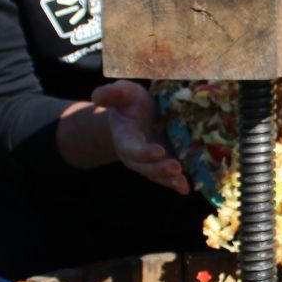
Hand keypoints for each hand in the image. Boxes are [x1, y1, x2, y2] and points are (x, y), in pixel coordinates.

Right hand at [91, 80, 189, 194]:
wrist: (137, 115)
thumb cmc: (129, 103)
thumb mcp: (122, 93)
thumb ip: (111, 94)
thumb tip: (97, 96)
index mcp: (125, 138)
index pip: (132, 148)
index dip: (144, 152)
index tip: (159, 151)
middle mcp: (135, 155)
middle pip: (145, 167)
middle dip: (160, 169)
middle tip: (176, 167)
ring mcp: (149, 163)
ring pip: (157, 175)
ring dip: (169, 179)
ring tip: (182, 181)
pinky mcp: (162, 165)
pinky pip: (167, 178)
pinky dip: (176, 184)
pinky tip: (185, 189)